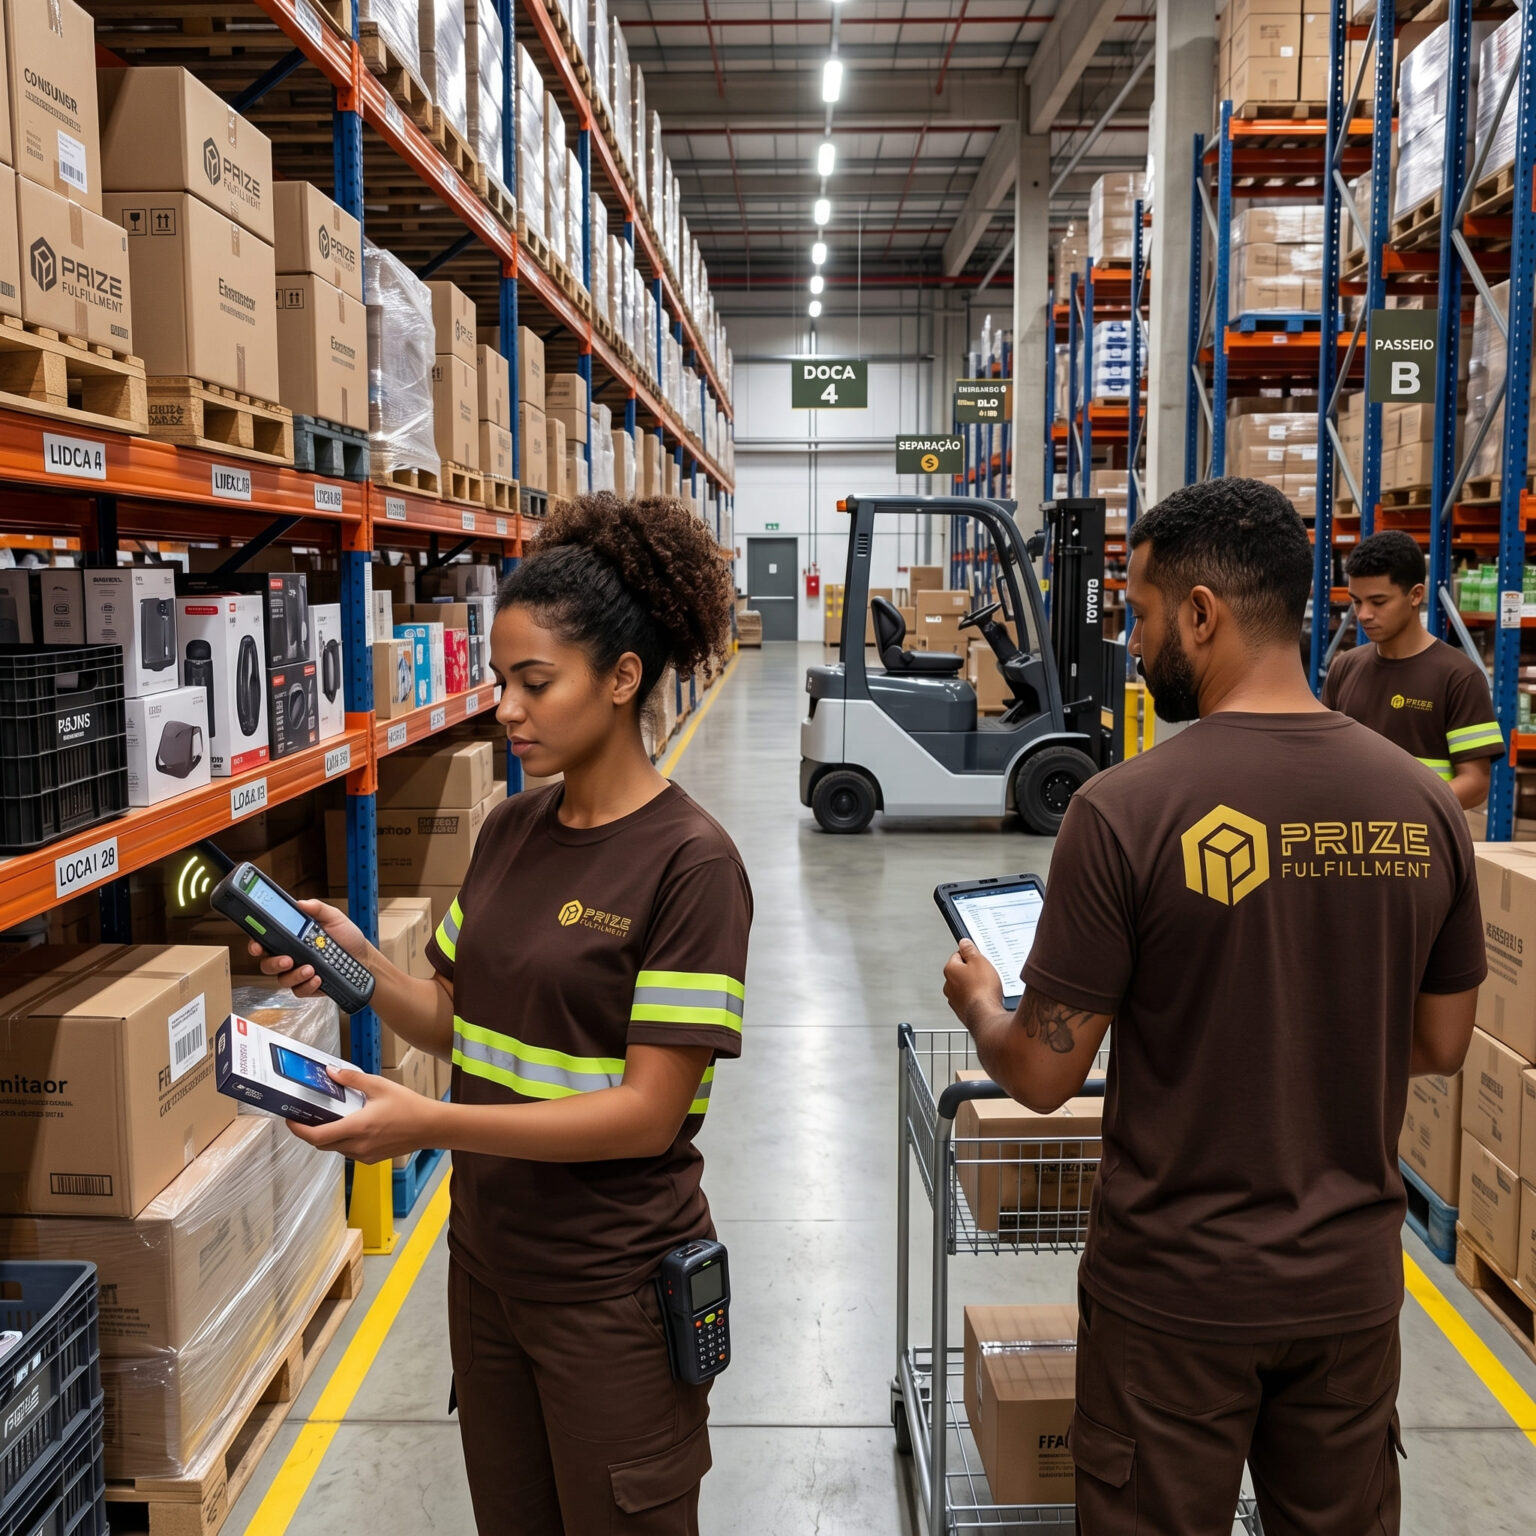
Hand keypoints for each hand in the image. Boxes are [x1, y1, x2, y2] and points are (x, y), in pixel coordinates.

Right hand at [249, 898, 366, 996]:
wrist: (364, 958)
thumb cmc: (346, 936)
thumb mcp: (334, 918)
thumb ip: (317, 909)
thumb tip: (301, 903)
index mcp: (290, 938)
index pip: (266, 940)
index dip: (256, 943)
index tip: (257, 945)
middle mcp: (290, 956)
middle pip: (267, 963)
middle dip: (273, 962)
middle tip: (288, 959)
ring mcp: (297, 973)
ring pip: (282, 979)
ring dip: (294, 975)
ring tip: (310, 968)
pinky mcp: (307, 987)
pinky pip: (299, 990)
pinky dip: (307, 985)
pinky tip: (318, 978)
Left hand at [285, 1067, 439, 1161]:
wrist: (431, 1127)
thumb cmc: (408, 1106)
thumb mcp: (379, 1086)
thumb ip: (352, 1079)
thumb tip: (331, 1072)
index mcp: (356, 1127)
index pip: (316, 1136)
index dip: (298, 1129)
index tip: (290, 1119)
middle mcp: (357, 1145)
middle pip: (321, 1144)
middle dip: (311, 1132)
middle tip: (308, 1115)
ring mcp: (363, 1155)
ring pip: (334, 1148)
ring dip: (328, 1136)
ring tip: (332, 1118)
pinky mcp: (371, 1159)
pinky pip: (348, 1152)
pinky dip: (343, 1141)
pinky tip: (352, 1126)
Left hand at [943, 940, 1005, 1031]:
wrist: (985, 1016)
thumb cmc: (982, 989)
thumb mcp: (979, 961)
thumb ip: (970, 950)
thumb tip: (964, 942)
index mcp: (950, 970)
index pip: (958, 955)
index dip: (971, 956)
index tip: (979, 959)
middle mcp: (948, 985)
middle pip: (962, 972)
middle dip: (973, 972)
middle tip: (986, 974)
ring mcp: (954, 999)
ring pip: (966, 987)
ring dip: (975, 986)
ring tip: (987, 988)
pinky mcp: (962, 1011)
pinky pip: (970, 999)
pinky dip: (976, 998)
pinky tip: (986, 999)